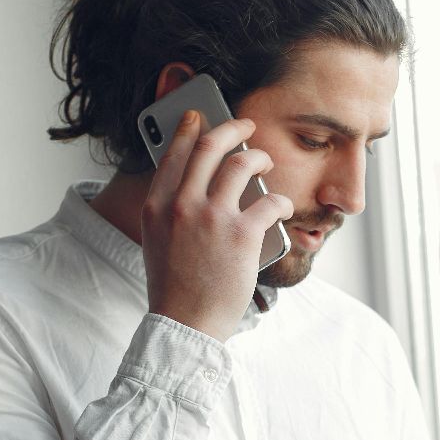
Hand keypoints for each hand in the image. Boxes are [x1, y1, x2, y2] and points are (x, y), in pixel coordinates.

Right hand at [141, 110, 293, 339]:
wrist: (186, 324)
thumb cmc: (176, 287)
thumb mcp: (158, 242)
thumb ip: (171, 211)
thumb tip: (195, 185)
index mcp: (157, 206)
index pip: (173, 153)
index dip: (189, 129)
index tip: (200, 116)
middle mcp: (181, 205)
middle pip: (209, 147)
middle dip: (232, 128)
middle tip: (246, 126)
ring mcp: (212, 218)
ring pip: (242, 165)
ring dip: (259, 158)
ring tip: (265, 162)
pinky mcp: (242, 234)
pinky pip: (270, 201)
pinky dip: (280, 201)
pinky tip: (282, 206)